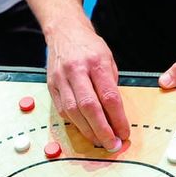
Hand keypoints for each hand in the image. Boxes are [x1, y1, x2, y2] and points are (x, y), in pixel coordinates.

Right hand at [46, 27, 129, 150]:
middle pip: (89, 107)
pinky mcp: (51, 86)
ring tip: (99, 142)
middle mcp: (76, 71)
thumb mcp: (108, 59)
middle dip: (102, 130)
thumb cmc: (90, 47)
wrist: (64, 31)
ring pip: (73, 112)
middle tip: (112, 145)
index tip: (124, 133)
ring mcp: (60, 79)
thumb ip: (110, 85)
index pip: (109, 96)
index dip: (118, 118)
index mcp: (96, 62)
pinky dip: (75, 123)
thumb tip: (115, 116)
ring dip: (88, 131)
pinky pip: (63, 110)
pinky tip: (85, 129)